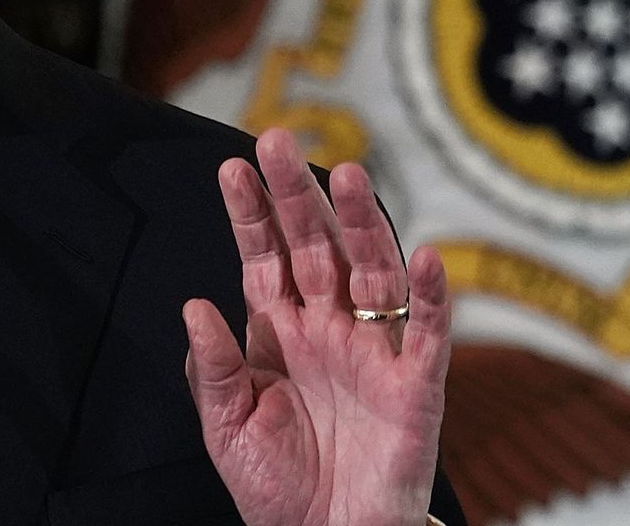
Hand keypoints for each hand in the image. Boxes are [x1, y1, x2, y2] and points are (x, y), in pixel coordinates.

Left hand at [184, 128, 450, 525]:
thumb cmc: (278, 488)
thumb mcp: (227, 430)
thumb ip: (215, 370)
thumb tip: (194, 306)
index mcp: (280, 333)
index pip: (264, 258)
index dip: (251, 215)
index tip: (232, 169)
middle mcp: (328, 328)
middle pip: (315, 247)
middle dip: (298, 196)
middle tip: (279, 142)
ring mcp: (373, 352)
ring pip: (372, 272)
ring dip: (362, 223)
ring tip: (349, 175)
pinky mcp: (415, 388)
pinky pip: (430, 334)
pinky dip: (434, 295)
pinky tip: (428, 257)